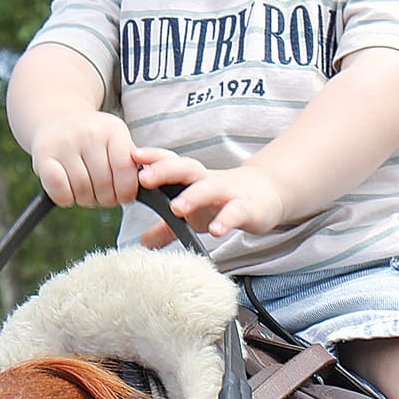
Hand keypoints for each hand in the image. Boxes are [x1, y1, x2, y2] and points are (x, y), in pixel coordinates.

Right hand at [29, 112, 139, 208]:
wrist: (56, 119)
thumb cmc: (93, 139)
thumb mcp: (116, 140)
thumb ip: (130, 162)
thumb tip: (142, 186)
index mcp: (113, 129)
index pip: (124, 168)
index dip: (126, 190)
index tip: (123, 197)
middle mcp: (89, 132)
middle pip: (103, 183)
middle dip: (105, 198)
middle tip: (103, 197)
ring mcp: (64, 142)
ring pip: (82, 188)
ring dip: (86, 200)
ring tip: (87, 193)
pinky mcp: (43, 155)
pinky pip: (59, 188)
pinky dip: (66, 199)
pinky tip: (69, 195)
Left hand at [136, 149, 285, 246]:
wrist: (266, 195)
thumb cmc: (221, 201)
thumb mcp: (192, 213)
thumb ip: (166, 227)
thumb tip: (142, 242)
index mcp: (192, 178)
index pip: (170, 162)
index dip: (152, 158)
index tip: (132, 156)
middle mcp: (208, 180)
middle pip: (186, 168)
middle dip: (165, 171)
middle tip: (144, 178)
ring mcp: (228, 192)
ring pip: (210, 188)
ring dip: (193, 196)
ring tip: (176, 209)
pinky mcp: (247, 208)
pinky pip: (236, 212)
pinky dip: (226, 220)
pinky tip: (217, 231)